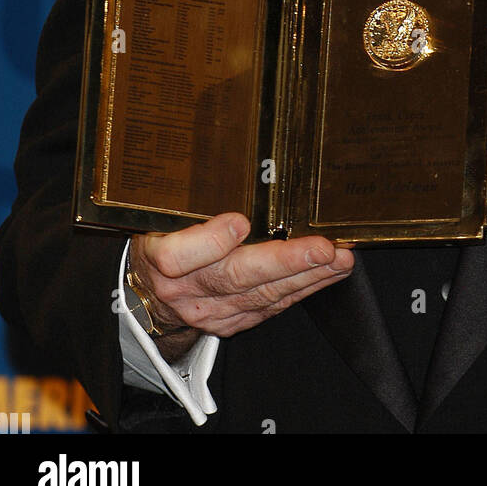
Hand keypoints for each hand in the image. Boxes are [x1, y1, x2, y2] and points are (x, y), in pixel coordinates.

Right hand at [128, 212, 353, 355]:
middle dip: (284, 263)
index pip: (177, 255)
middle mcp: (184, 290)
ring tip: (340, 259)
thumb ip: (186, 197)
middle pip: (234, 277)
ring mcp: (209, 312)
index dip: (210, 240)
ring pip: (261, 296)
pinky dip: (302, 289)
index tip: (240, 222)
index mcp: (158, 256)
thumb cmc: (160, 237)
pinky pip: (270, 307)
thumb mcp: (158, 211)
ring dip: (306, 277)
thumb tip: (227, 162)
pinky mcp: (230, 323)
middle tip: (323, 249)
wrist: (146, 295)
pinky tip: (327, 274)